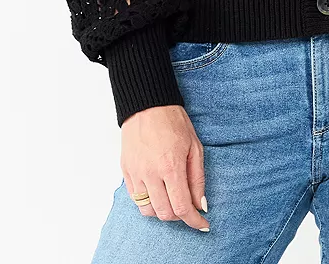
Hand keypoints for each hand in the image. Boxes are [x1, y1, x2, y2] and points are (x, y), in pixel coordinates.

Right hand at [120, 104, 210, 231]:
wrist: (147, 104)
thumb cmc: (173, 121)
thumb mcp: (195, 146)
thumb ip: (197, 178)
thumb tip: (200, 204)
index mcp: (171, 167)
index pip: (182, 207)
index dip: (194, 221)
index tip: (202, 224)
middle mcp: (151, 174)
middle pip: (165, 213)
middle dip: (180, 216)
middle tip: (188, 206)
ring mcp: (136, 174)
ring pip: (148, 211)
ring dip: (163, 211)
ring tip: (172, 198)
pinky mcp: (126, 171)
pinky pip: (136, 199)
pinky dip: (148, 201)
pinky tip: (158, 190)